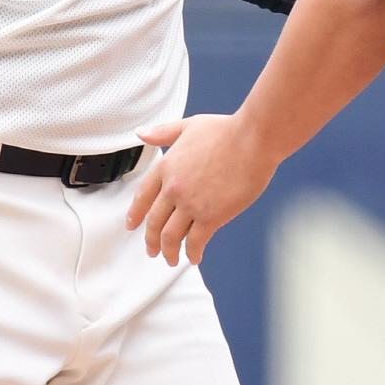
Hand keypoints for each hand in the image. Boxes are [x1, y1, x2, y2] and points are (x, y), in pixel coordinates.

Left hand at [126, 113, 279, 265]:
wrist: (252, 140)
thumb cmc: (227, 130)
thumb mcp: (189, 126)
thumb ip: (163, 132)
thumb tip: (142, 133)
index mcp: (166, 166)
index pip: (143, 196)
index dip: (135, 214)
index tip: (132, 225)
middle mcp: (173, 188)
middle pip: (154, 222)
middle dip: (151, 240)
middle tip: (153, 250)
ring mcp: (191, 204)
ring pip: (171, 236)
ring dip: (169, 252)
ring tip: (171, 259)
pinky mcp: (211, 217)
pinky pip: (196, 242)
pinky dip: (192, 252)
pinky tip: (194, 256)